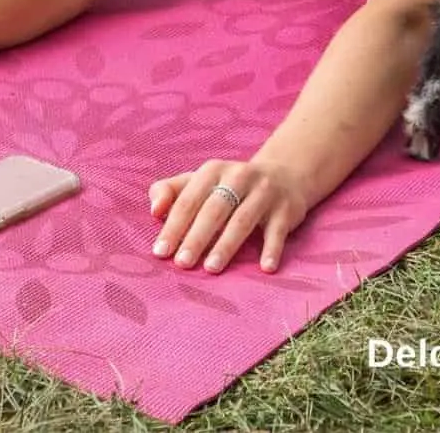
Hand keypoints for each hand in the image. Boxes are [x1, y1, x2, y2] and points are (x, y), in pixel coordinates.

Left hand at [148, 158, 308, 274]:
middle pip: (215, 208)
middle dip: (197, 236)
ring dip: (227, 244)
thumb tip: (153, 210)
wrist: (284, 175)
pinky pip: (277, 230)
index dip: (174, 225)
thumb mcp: (201, 182)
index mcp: (213, 171)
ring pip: (243, 219)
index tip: (160, 252)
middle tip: (182, 263)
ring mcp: (264, 192)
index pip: (189, 199)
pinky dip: (272, 248)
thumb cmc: (230, 187)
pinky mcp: (285, 209)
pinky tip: (265, 268)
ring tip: (211, 268)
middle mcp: (239, 177)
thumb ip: (171, 191)